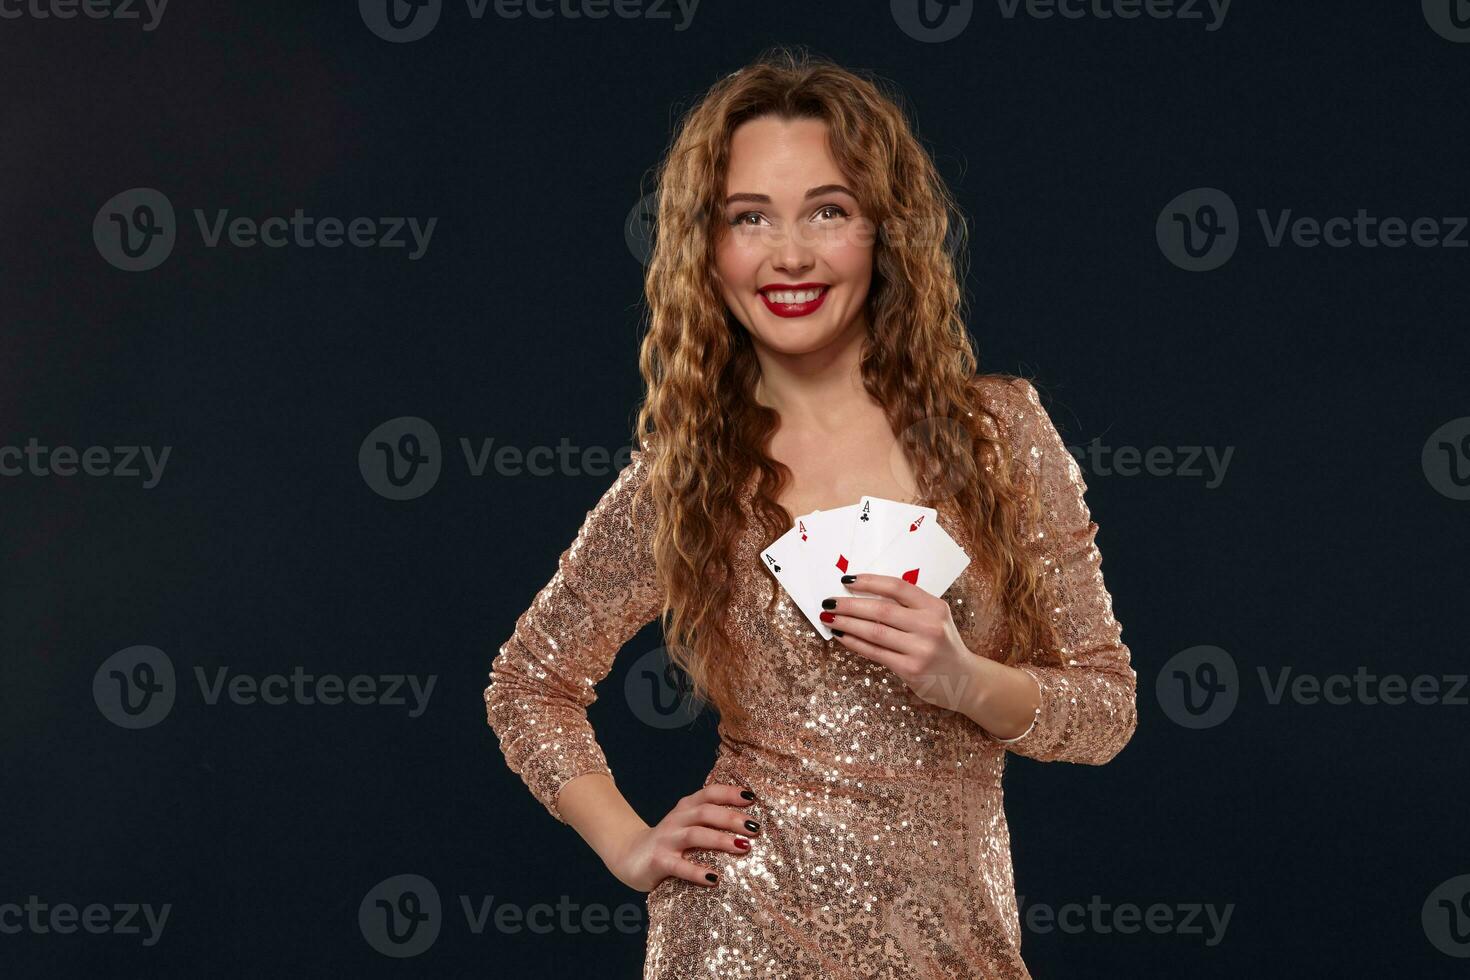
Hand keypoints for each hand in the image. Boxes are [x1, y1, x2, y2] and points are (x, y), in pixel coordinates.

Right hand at [603, 783, 759, 891]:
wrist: (629, 855)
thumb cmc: (669, 841)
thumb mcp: (687, 824)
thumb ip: (710, 821)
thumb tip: (749, 824)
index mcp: (685, 808)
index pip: (709, 793)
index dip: (730, 793)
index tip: (752, 798)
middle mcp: (676, 820)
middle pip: (705, 812)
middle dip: (731, 818)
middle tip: (755, 828)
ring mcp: (666, 840)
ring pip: (695, 835)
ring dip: (720, 840)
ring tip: (743, 847)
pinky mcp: (658, 861)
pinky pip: (679, 866)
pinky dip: (697, 872)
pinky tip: (714, 879)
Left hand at [820, 573, 990, 714]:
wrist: (964, 680)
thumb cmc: (942, 644)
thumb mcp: (934, 617)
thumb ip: (908, 605)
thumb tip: (862, 594)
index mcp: (934, 607)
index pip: (897, 587)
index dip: (869, 582)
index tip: (846, 580)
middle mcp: (929, 626)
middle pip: (881, 610)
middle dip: (849, 604)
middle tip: (828, 601)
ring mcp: (920, 649)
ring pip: (874, 631)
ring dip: (847, 623)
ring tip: (829, 618)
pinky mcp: (911, 670)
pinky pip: (875, 653)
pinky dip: (854, 642)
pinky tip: (842, 635)